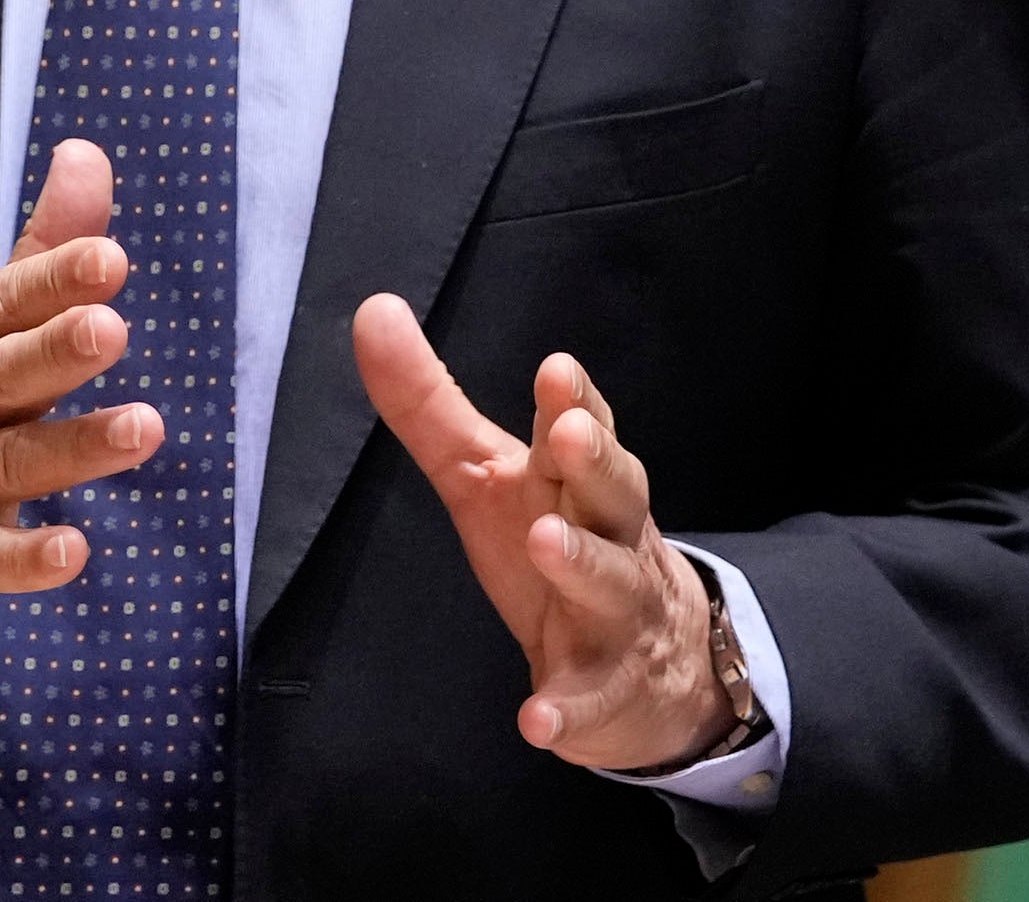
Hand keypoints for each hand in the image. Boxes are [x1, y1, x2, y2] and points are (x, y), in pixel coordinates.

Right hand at [0, 140, 165, 649]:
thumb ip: (40, 257)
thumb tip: (86, 154)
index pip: (1, 306)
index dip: (50, 282)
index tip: (107, 258)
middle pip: (1, 375)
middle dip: (54, 351)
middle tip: (112, 329)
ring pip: (3, 462)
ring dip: (70, 448)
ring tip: (141, 432)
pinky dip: (23, 557)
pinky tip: (73, 554)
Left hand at [352, 294, 733, 770]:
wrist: (654, 661)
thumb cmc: (554, 538)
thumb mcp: (486, 472)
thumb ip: (430, 400)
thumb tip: (373, 308)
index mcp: (576, 482)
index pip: (584, 431)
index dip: (573, 401)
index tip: (556, 371)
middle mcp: (609, 537)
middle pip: (614, 493)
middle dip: (594, 462)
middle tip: (566, 433)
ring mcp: (614, 617)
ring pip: (610, 585)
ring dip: (580, 563)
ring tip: (547, 540)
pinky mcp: (603, 692)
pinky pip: (589, 704)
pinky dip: (566, 713)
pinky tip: (537, 719)